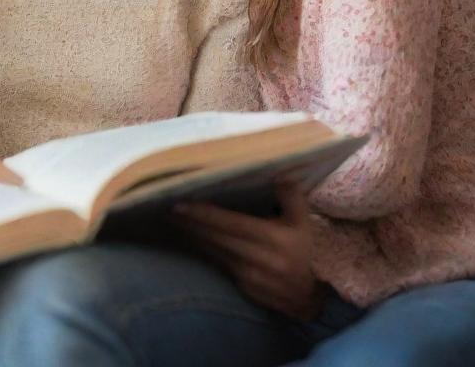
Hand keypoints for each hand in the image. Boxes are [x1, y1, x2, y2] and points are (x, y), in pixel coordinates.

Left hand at [170, 182, 324, 319]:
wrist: (310, 301)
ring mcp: (248, 277)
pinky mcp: (242, 287)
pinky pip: (217, 264)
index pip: (230, 223)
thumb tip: (279, 172)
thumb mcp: (303, 223)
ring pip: (213, 251)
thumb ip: (291, 197)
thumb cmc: (305, 252)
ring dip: (191, 235)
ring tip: (171, 219)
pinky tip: (188, 238)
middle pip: (215, 237)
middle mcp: (258, 259)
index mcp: (272, 240)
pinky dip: (202, 249)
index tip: (179, 204)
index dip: (203, 214)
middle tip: (164, 206)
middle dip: (189, 223)